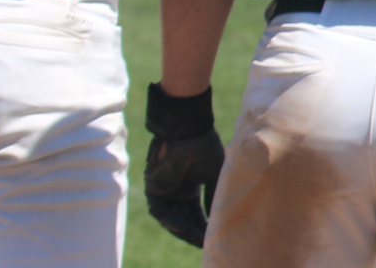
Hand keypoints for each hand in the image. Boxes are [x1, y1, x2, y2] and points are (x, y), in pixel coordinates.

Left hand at [144, 82, 225, 247]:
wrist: (188, 131)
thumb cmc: (204, 148)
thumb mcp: (215, 176)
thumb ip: (215, 196)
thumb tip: (222, 218)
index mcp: (191, 188)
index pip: (196, 214)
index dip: (205, 226)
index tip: (214, 238)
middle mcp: (176, 192)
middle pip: (184, 219)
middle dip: (194, 232)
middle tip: (205, 244)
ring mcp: (164, 190)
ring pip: (172, 217)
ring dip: (182, 229)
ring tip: (196, 238)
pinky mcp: (153, 187)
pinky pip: (159, 209)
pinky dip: (169, 219)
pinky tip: (181, 225)